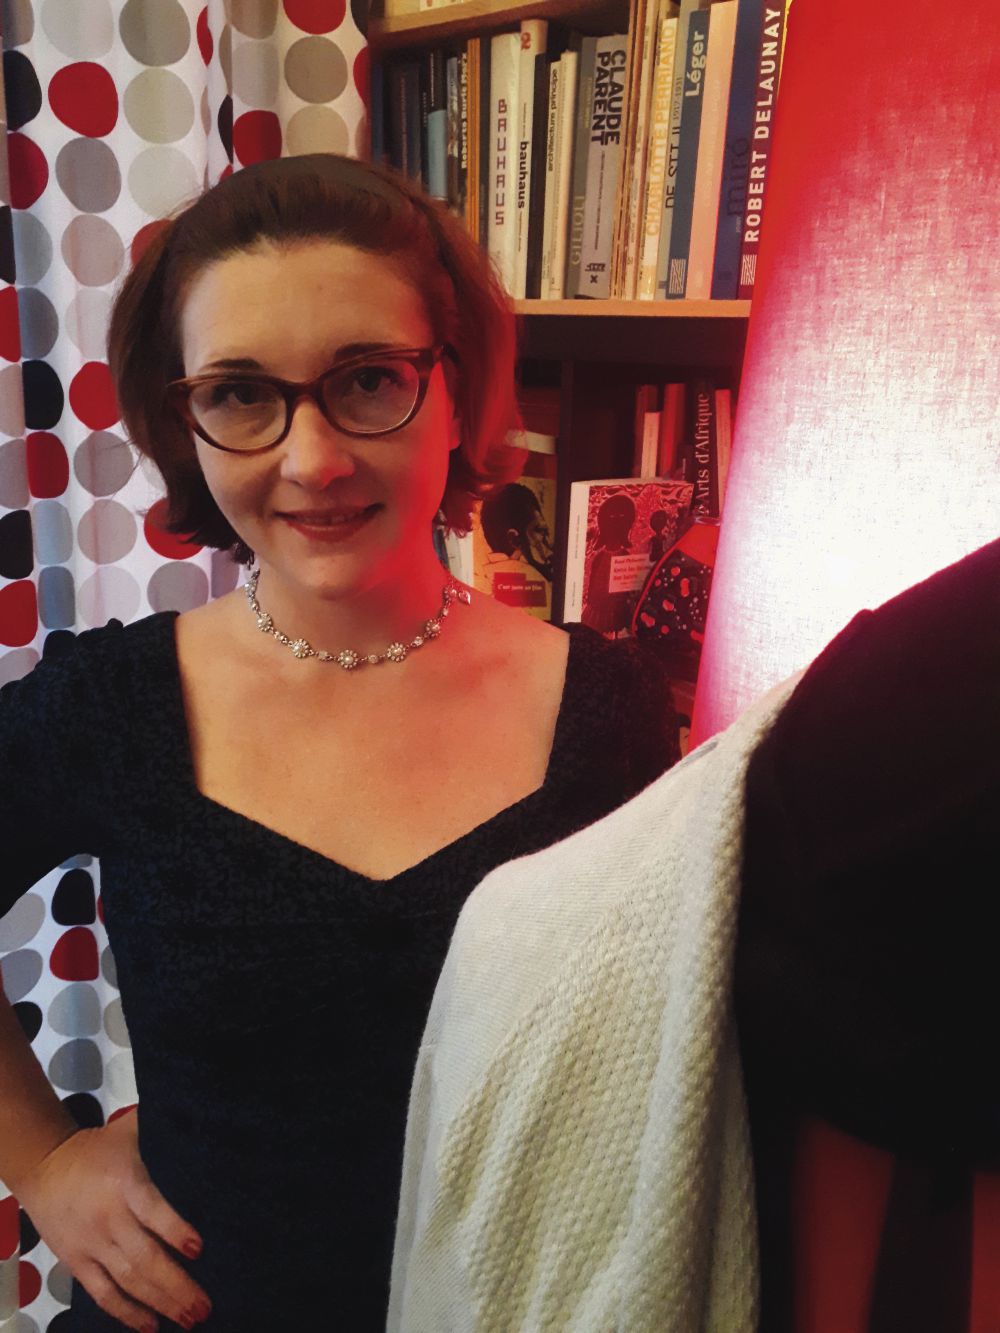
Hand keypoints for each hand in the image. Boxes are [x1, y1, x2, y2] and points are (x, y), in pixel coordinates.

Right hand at [14, 1109, 210, 1331]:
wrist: (44, 1166)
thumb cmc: (99, 1148)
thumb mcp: (130, 1131)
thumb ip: (163, 1127)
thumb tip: (202, 1114)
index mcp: (126, 1184)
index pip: (152, 1211)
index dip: (175, 1231)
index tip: (198, 1249)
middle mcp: (109, 1218)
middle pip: (144, 1258)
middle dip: (177, 1285)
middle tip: (205, 1306)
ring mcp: (91, 1245)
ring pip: (127, 1281)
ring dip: (160, 1303)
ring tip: (190, 1319)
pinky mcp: (77, 1263)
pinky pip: (102, 1294)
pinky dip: (126, 1313)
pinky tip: (151, 1326)